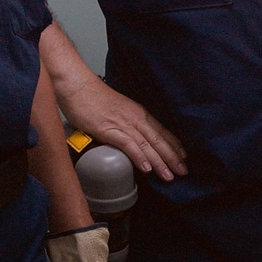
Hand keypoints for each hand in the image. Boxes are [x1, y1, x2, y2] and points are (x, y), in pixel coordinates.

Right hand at [60, 77, 186, 181]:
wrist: (77, 86)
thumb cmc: (92, 97)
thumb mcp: (117, 108)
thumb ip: (125, 122)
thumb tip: (130, 137)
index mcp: (138, 112)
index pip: (161, 130)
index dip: (174, 145)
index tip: (184, 157)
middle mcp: (135, 117)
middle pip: (158, 140)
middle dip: (172, 157)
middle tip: (183, 172)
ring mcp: (123, 123)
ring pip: (147, 145)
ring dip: (160, 162)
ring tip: (169, 176)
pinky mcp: (109, 129)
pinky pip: (128, 145)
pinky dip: (139, 157)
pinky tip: (146, 169)